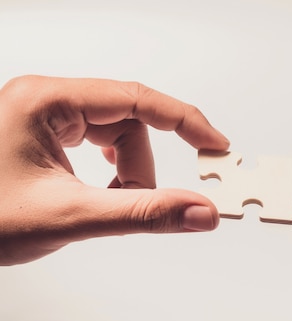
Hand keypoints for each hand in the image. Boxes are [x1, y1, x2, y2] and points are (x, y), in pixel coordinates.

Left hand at [0, 75, 228, 264]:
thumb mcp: (71, 217)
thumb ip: (143, 213)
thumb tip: (199, 211)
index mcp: (46, 101)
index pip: (137, 99)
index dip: (185, 122)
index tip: (216, 145)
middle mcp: (45, 99)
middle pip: (127, 122)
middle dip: (138, 167)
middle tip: (132, 202)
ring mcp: (42, 115)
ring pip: (114, 134)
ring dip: (125, 171)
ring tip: (108, 202)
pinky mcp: (42, 133)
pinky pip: (96, 143)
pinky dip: (109, 170)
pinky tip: (98, 193)